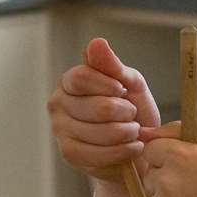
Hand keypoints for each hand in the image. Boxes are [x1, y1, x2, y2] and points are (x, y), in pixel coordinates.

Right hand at [48, 38, 161, 178]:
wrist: (138, 144)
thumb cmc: (131, 110)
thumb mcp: (129, 82)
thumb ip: (113, 65)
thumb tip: (96, 42)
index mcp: (69, 81)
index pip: (81, 78)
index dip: (107, 85)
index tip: (124, 90)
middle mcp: (58, 104)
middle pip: (93, 107)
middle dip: (124, 112)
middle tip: (132, 114)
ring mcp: (60, 130)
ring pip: (98, 132)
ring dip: (126, 133)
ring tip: (134, 131)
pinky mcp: (69, 154)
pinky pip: (97, 154)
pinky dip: (122, 151)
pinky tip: (133, 147)